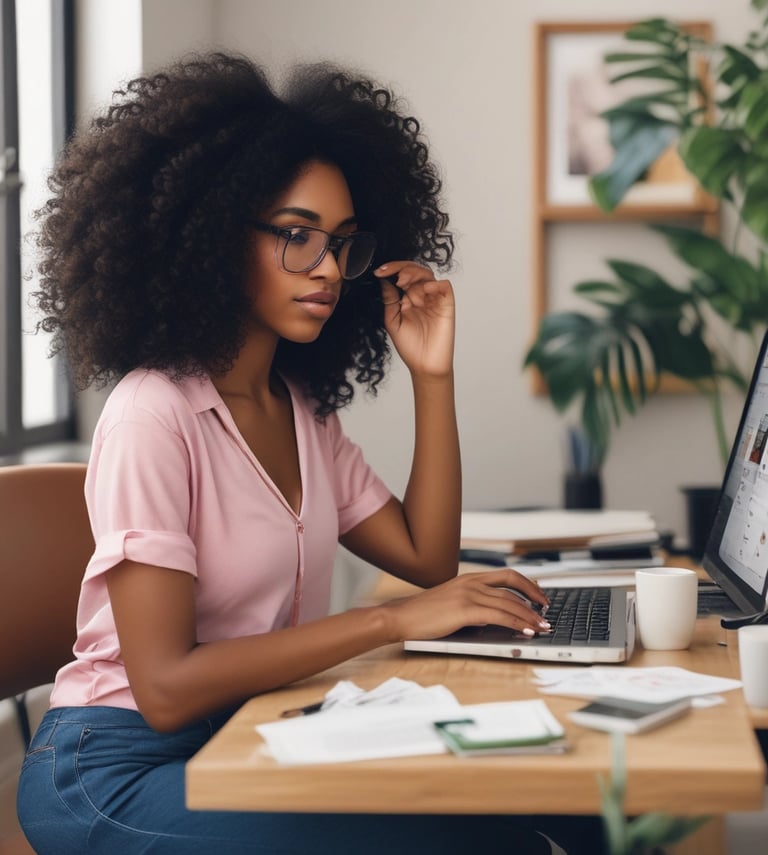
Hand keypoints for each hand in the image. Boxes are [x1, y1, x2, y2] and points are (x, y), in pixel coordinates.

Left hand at [374, 261, 454, 377]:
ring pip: (428, 275)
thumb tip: (384, 281)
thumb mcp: (393, 322)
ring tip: (402, 281)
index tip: (379, 272)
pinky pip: (444, 286)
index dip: (391, 270)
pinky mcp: (447, 305)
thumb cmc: (411, 347)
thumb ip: (390, 301)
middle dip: (402, 269)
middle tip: (393, 277)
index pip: (401, 276)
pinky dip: (434, 284)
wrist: (424, 366)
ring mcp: (434, 300)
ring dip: (414, 274)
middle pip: (414, 271)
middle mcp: (422, 297)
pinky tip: (423, 291)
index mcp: (408, 299)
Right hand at [380, 569, 550, 641]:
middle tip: (547, 611)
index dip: (527, 585)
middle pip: (513, 586)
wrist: (401, 617)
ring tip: (543, 627)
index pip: (506, 576)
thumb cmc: (423, 615)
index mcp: (468, 578)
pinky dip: (516, 623)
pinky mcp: (465, 610)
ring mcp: (468, 594)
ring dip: (530, 615)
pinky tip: (526, 630)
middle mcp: (471, 582)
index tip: (540, 596)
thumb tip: (496, 617)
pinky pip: (499, 616)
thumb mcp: (452, 603)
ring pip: (510, 603)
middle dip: (535, 598)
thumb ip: (473, 605)